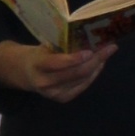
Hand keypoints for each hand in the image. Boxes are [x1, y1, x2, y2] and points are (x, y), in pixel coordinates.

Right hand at [0, 39, 116, 102]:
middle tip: (109, 48)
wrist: (25, 73)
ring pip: (81, 80)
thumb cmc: (38, 54)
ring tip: (106, 53)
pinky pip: (82, 86)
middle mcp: (45, 83)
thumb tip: (88, 37)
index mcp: (37, 65)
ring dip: (97, 66)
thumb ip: (62, 45)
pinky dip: (93, 75)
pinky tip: (99, 64)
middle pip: (75, 73)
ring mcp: (54, 93)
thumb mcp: (45, 46)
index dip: (75, 58)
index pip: (57, 63)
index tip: (90, 50)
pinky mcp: (62, 98)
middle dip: (95, 60)